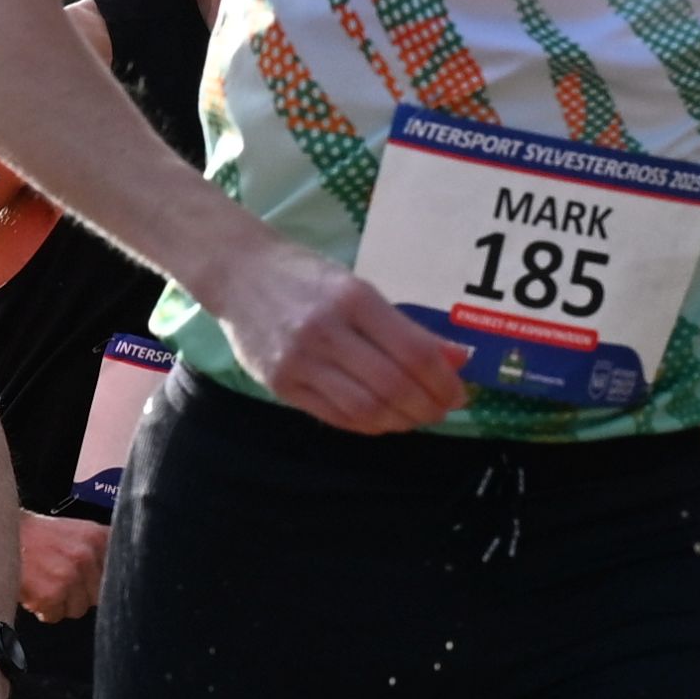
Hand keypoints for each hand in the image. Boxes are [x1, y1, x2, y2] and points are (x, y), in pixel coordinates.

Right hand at [16, 509, 113, 618]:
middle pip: (97, 597)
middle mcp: (87, 556)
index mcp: (99, 538)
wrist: (0, 535)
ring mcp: (70, 576)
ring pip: (77, 610)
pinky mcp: (51, 594)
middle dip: (79, 594)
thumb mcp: (77, 532)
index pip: (117, 575)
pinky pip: (54, 616)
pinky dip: (42, 608)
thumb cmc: (37, 536)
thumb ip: (98, 551)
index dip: (99, 581)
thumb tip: (118, 579)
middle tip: (58, 578)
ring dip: (60, 603)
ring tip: (45, 582)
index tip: (87, 580)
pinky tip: (34, 589)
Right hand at [220, 240, 469, 437]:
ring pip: (364, 408)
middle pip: (392, 385)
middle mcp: (327, 329)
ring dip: (399, 421)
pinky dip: (367, 424)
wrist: (240, 274)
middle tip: (441, 412)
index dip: (444, 381)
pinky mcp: (280, 384)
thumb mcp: (360, 289)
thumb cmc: (308, 278)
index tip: (459, 393)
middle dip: (427, 406)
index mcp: (354, 298)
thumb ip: (407, 328)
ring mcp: (300, 360)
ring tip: (414, 418)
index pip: (413, 352)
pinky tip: (382, 419)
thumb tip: (458, 359)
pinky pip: (334, 416)